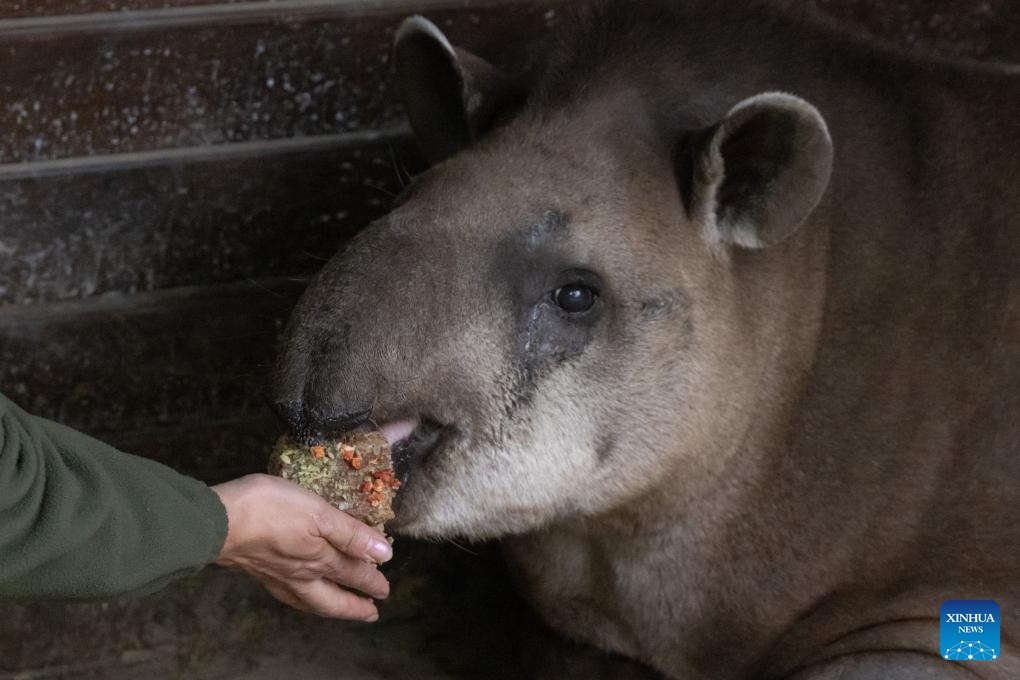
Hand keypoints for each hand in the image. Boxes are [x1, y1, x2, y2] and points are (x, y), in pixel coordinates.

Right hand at [211, 473, 391, 620]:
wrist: (219, 522)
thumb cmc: (271, 510)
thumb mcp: (320, 514)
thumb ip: (351, 535)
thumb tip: (384, 555)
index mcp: (320, 560)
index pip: (352, 573)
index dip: (371, 581)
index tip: (385, 591)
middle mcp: (301, 575)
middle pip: (333, 597)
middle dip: (354, 605)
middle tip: (370, 612)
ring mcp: (278, 576)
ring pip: (311, 600)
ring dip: (330, 606)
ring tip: (340, 610)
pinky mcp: (258, 571)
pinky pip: (290, 595)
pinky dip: (303, 599)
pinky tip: (298, 594)